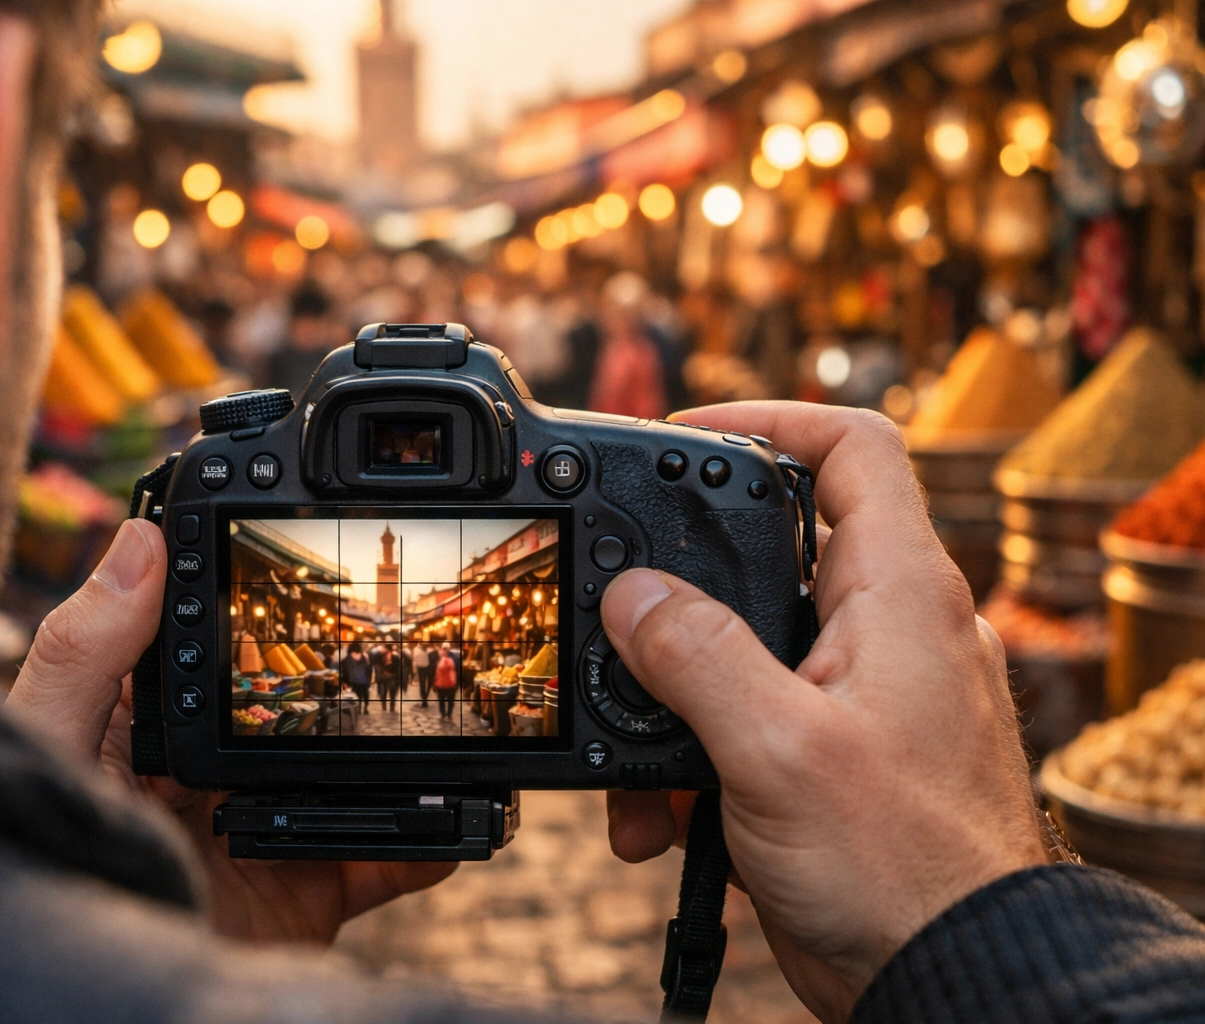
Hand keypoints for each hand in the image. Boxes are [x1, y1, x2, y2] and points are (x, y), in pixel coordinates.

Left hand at [5, 518, 454, 943]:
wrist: (95, 1006)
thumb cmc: (45, 871)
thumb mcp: (52, 749)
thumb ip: (86, 653)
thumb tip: (138, 540)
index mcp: (146, 722)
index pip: (209, 635)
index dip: (253, 592)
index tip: (302, 537)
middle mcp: (214, 769)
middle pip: (300, 700)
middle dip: (349, 668)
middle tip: (399, 626)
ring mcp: (267, 828)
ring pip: (352, 771)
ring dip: (399, 749)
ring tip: (438, 713)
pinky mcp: (308, 891)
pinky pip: (385, 857)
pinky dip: (429, 839)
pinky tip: (459, 814)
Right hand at [600, 403, 1045, 1022]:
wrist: (948, 977)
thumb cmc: (904, 868)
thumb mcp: (778, 748)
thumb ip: (697, 656)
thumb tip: (633, 595)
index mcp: (900, 595)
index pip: (854, 448)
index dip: (772, 418)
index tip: (687, 434)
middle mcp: (890, 630)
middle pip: (775, 547)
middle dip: (686, 587)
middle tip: (620, 602)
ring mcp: (864, 693)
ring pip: (747, 647)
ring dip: (677, 696)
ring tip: (636, 766)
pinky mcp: (836, 755)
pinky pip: (750, 722)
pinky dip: (696, 757)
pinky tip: (662, 818)